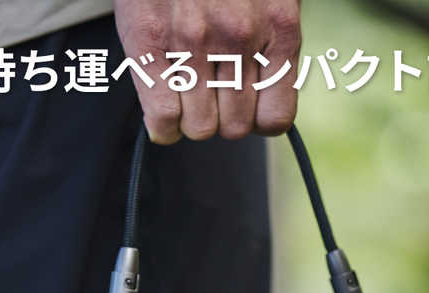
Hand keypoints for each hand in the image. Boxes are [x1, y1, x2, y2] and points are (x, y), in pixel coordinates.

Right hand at [114, 0, 301, 143]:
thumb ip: (274, 43)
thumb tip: (268, 101)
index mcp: (277, 27)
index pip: (275, 118)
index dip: (258, 121)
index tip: (246, 109)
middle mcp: (238, 38)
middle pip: (234, 129)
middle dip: (222, 119)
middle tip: (212, 96)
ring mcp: (192, 43)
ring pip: (199, 128)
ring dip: (192, 121)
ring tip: (187, 96)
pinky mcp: (150, 44)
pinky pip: (163, 117)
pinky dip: (163, 127)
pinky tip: (164, 113)